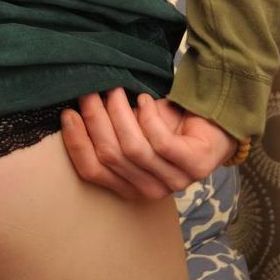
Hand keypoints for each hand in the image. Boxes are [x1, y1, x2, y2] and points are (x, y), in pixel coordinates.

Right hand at [59, 86, 240, 199]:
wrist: (210, 125)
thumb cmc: (164, 127)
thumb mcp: (130, 131)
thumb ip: (107, 132)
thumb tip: (74, 108)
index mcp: (127, 185)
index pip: (92, 171)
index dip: (77, 142)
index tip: (68, 113)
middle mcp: (149, 189)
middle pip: (111, 155)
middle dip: (95, 119)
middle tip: (91, 91)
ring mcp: (174, 180)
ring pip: (134, 149)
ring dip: (120, 113)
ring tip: (116, 90)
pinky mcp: (195, 165)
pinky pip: (162, 143)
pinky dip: (148, 118)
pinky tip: (145, 100)